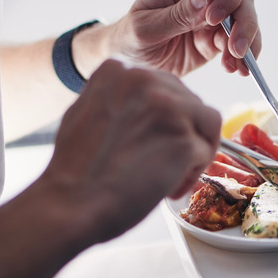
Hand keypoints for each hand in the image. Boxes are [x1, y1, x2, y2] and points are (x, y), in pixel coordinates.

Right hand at [39, 59, 220, 241]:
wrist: (71, 205)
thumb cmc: (76, 171)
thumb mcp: (86, 112)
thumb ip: (118, 99)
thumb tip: (147, 103)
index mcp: (118, 71)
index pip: (165, 87)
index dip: (164, 120)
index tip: (153, 142)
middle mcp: (145, 80)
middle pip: (190, 102)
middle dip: (184, 133)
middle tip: (164, 164)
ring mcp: (168, 108)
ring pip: (206, 123)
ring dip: (195, 151)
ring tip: (171, 176)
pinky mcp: (183, 139)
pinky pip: (204, 152)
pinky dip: (192, 173)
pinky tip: (169, 188)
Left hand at [110, 0, 260, 76]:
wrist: (129, 63)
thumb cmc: (130, 38)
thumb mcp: (145, 28)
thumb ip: (176, 14)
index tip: (214, 19)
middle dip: (244, 23)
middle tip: (236, 49)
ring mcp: (212, 20)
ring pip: (245, 22)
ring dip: (247, 43)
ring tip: (237, 65)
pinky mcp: (215, 42)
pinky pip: (239, 46)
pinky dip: (243, 58)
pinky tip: (237, 70)